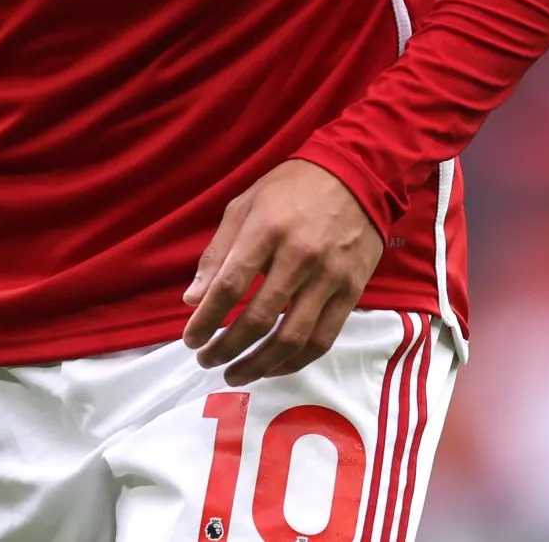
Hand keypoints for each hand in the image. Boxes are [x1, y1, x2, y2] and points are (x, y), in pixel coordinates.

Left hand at [182, 159, 384, 385]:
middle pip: (258, 318)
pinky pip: (323, 339)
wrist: (357, 173)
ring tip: (235, 374)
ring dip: (259, 365)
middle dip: (226, 348)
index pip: (231, 286)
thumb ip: (218, 253)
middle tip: (206, 360)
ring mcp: (330, 277)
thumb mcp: (245, 204)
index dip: (206, 320)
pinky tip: (273, 367)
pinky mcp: (352, 291)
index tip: (190, 340)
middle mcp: (300, 256)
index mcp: (267, 229)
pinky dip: (295, 362)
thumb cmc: (292, 187)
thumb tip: (193, 300)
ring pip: (292, 338)